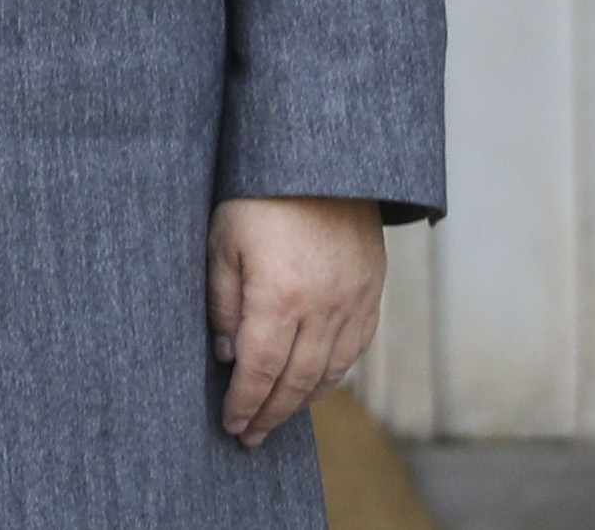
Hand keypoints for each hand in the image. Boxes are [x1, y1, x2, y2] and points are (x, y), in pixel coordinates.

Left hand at [208, 195, 381, 446]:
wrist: (322, 158)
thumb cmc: (260, 195)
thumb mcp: (222, 240)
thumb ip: (223, 301)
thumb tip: (228, 354)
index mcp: (279, 296)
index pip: (259, 369)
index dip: (245, 403)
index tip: (232, 425)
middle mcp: (322, 307)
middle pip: (296, 380)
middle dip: (270, 413)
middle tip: (250, 436)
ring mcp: (353, 300)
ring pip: (329, 370)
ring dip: (302, 401)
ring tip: (277, 417)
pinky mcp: (371, 290)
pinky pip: (356, 348)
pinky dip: (334, 374)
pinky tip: (316, 384)